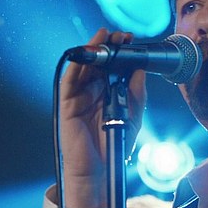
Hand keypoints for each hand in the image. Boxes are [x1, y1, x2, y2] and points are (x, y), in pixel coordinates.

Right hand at [59, 28, 146, 207]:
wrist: (101, 172)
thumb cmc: (115, 146)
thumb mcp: (133, 117)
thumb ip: (137, 94)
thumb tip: (140, 70)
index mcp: (106, 94)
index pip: (111, 67)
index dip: (120, 52)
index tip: (131, 39)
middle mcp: (91, 93)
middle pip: (97, 63)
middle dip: (108, 47)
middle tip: (121, 35)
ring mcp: (78, 98)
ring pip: (83, 68)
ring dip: (93, 50)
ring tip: (106, 36)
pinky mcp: (67, 105)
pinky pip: (69, 81)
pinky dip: (76, 65)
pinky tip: (86, 53)